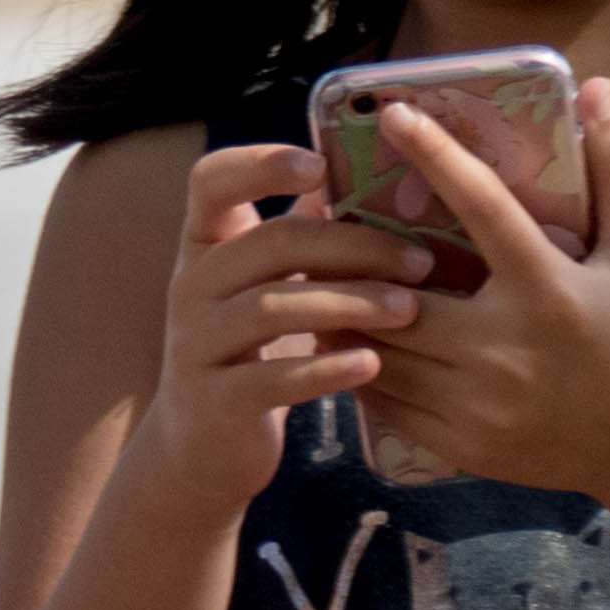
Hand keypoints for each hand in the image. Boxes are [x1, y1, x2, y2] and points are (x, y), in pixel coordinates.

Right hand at [135, 145, 438, 522]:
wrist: (200, 447)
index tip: (320, 166)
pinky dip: (326, 368)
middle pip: (269, 244)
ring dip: (347, 303)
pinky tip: (372, 365)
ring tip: (408, 309)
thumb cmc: (250, 350)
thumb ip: (296, 233)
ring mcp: (197, 343)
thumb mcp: (264, 284)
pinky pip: (273, 378)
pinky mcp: (215, 400)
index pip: (210, 179)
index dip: (260, 163)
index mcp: (204, 244)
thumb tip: (359, 175)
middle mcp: (191, 284)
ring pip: (273, 307)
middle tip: (418, 261)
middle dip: (350, 246)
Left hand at [356, 78, 609, 504]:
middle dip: (352, 254)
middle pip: (396, 293)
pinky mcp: (464, 445)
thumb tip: (595, 86)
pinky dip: (359, 363)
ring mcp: (480, 406)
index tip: (396, 115)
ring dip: (342, 309)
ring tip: (319, 268)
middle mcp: (506, 351)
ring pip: (377, 350)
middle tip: (320, 213)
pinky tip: (347, 330)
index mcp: (551, 292)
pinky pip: (385, 400)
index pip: (483, 208)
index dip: (436, 155)